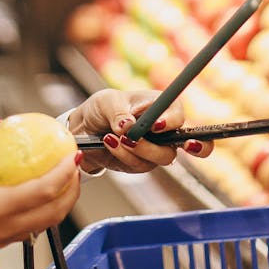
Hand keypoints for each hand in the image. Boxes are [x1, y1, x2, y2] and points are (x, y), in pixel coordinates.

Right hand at [0, 121, 81, 261]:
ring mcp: (3, 239)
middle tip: (74, 166)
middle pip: (55, 212)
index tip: (73, 155)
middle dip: (72, 190)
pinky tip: (34, 193)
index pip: (45, 191)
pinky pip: (31, 227)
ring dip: (60, 202)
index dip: (65, 173)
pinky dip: (43, 211)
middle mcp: (6, 228)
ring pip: (46, 223)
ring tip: (62, 179)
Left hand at [70, 88, 213, 174]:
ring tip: (113, 137)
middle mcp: (163, 128)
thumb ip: (118, 113)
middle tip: (171, 146)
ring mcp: (155, 148)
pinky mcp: (142, 163)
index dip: (172, 121)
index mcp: (160, 106)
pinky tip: (109, 142)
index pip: (178, 113)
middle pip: (183, 141)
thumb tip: (127, 126)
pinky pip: (140, 165)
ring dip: (139, 150)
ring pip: (162, 157)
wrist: (85, 129)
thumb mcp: (106, 102)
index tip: (155, 125)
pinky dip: (123, 155)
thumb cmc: (103, 108)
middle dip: (183, 146)